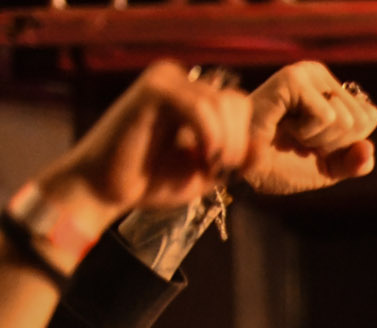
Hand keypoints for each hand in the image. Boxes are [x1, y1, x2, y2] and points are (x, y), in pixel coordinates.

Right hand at [31, 62, 251, 253]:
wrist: (106, 190)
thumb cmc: (152, 180)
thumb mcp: (209, 173)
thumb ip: (238, 159)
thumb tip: (263, 144)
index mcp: (192, 95)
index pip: (239, 104)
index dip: (243, 140)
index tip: (223, 168)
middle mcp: (179, 80)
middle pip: (236, 101)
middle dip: (236, 142)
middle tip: (215, 168)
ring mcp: (164, 81)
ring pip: (221, 103)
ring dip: (224, 143)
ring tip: (206, 164)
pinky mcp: (152, 91)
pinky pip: (200, 106)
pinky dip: (211, 136)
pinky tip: (201, 155)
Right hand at [239, 62, 376, 195]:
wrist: (243, 169)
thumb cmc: (279, 163)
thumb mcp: (328, 170)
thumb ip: (354, 162)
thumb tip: (368, 149)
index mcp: (329, 90)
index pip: (370, 117)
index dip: (346, 143)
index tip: (314, 143)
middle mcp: (318, 75)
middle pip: (362, 119)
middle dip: (333, 143)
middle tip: (299, 140)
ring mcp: (305, 74)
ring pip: (347, 119)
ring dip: (318, 139)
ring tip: (289, 133)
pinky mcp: (292, 79)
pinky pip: (328, 116)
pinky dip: (308, 133)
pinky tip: (283, 126)